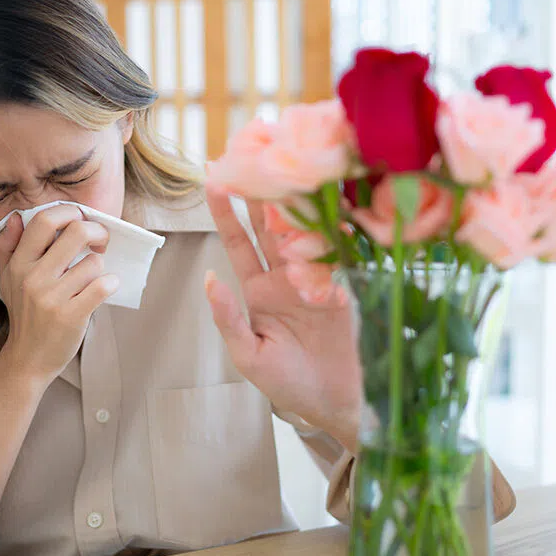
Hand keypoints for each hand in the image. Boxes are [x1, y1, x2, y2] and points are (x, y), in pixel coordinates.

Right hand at [0, 205, 118, 384]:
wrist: (28, 359)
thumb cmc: (23, 315)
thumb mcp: (7, 280)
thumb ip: (7, 247)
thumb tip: (15, 217)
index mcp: (19, 264)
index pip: (44, 221)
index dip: (69, 212)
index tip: (80, 220)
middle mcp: (33, 278)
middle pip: (76, 232)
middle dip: (97, 231)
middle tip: (100, 242)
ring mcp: (52, 298)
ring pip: (93, 262)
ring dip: (101, 267)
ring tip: (93, 277)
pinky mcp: (71, 316)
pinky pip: (102, 286)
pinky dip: (111, 283)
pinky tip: (105, 287)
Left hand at [204, 189, 362, 451]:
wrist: (338, 404)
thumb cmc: (289, 385)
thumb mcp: (249, 355)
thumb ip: (229, 317)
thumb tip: (209, 278)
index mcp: (259, 291)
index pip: (239, 243)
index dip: (227, 213)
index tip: (213, 180)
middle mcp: (287, 277)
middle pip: (271, 226)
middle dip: (261, 191)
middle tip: (252, 152)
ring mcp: (317, 278)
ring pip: (304, 232)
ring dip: (296, 201)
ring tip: (286, 166)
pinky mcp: (345, 285)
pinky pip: (337, 251)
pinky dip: (335, 226)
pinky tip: (332, 201)